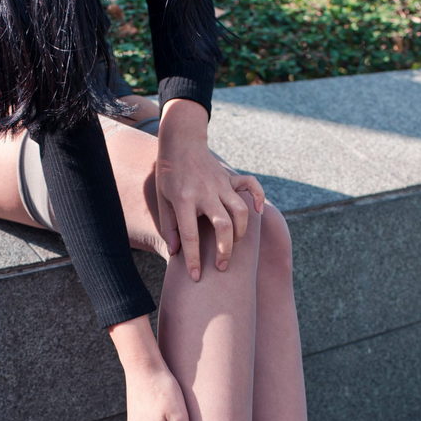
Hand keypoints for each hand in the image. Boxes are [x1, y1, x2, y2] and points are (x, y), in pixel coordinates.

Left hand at [156, 100, 264, 280]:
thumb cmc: (169, 176)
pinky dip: (259, 198)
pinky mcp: (231, 178)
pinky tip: (259, 212)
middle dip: (225, 251)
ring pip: (240, 211)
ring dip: (240, 233)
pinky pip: (252, 186)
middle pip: (223, 226)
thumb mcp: (162, 200)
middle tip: (221, 267)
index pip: (190, 235)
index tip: (196, 277)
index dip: (193, 259)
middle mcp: (205, 193)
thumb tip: (175, 252)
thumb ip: (169, 226)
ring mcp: (221, 184)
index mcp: (184, 199)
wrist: (181, 143)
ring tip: (234, 246)